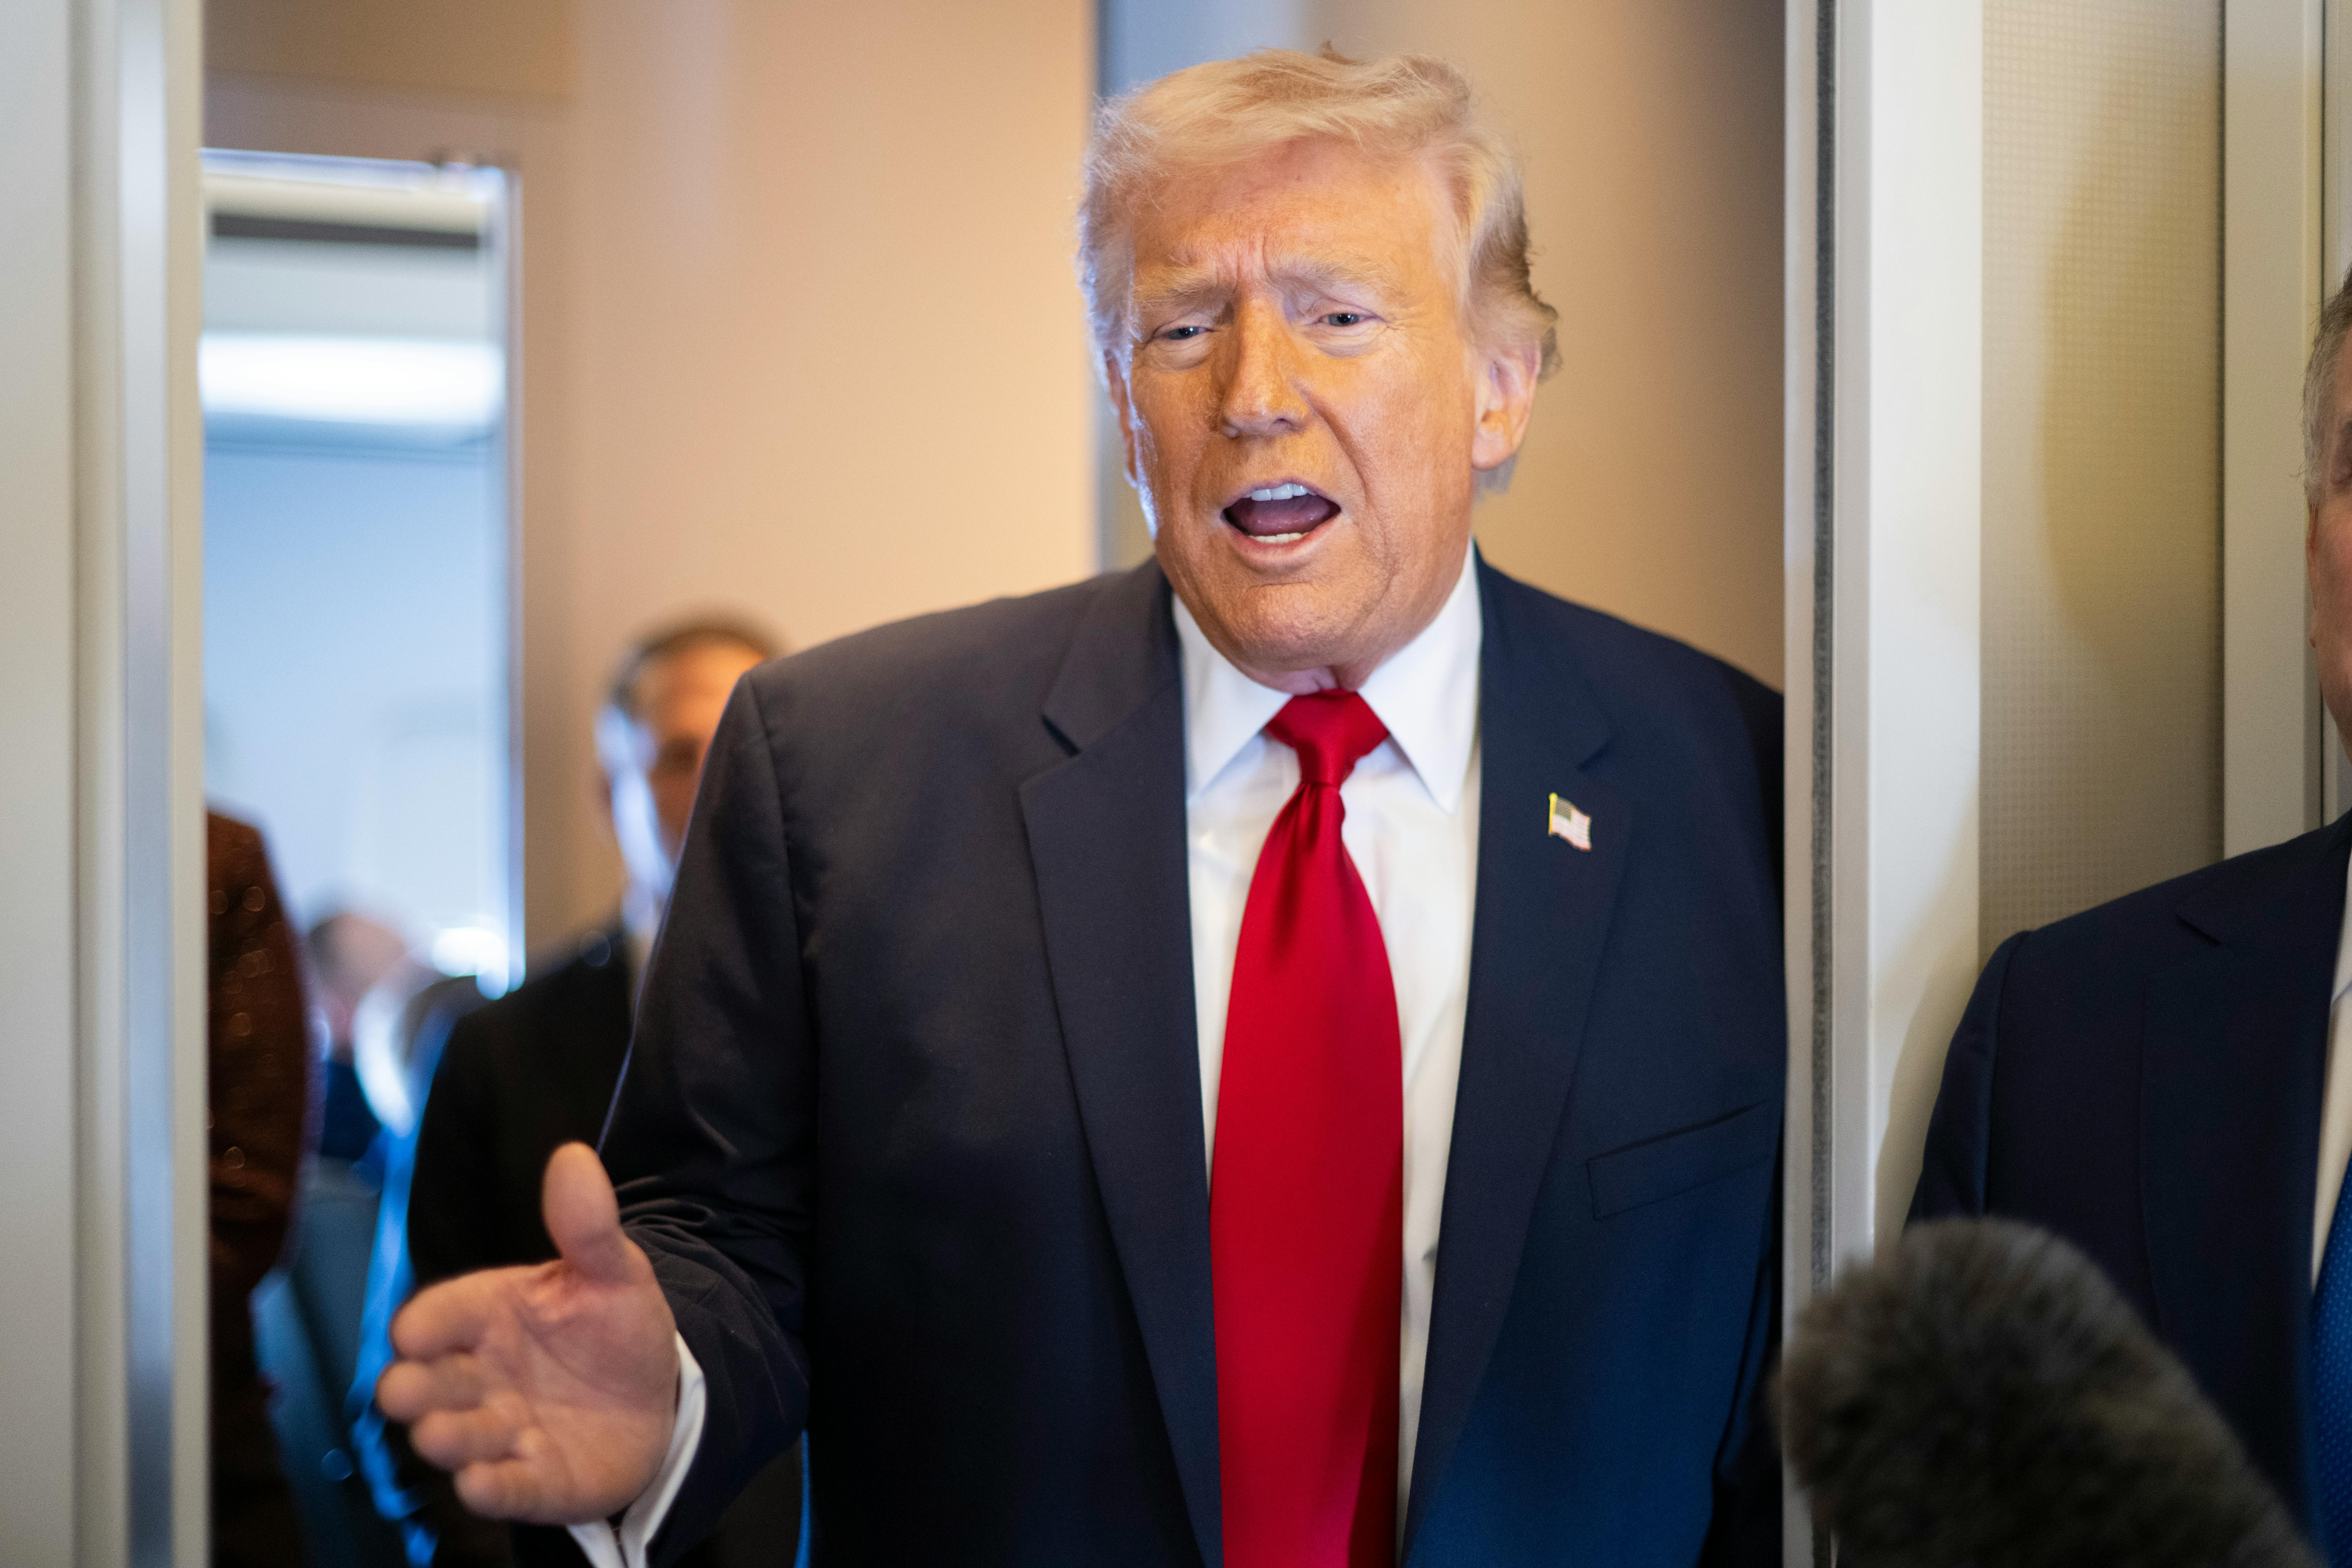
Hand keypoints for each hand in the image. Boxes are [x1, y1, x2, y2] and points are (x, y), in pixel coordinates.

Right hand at [377, 1142, 679, 1522]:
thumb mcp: (613, 1270)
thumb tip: (572, 1157)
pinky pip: (503, 1487)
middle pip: (429, 1384)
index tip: (412, 1332)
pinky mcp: (532, 1479)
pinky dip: (490, 1487)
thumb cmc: (616, 1328)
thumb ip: (587, 1224)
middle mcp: (482, 1376)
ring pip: (456, 1438)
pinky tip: (484, 1482)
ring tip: (443, 1434)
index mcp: (490, 1316)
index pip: (439, 1316)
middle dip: (412, 1389)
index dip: (424, 1325)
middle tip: (406, 1391)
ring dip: (447, 1438)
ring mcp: (502, 1430)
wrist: (659, 1392)